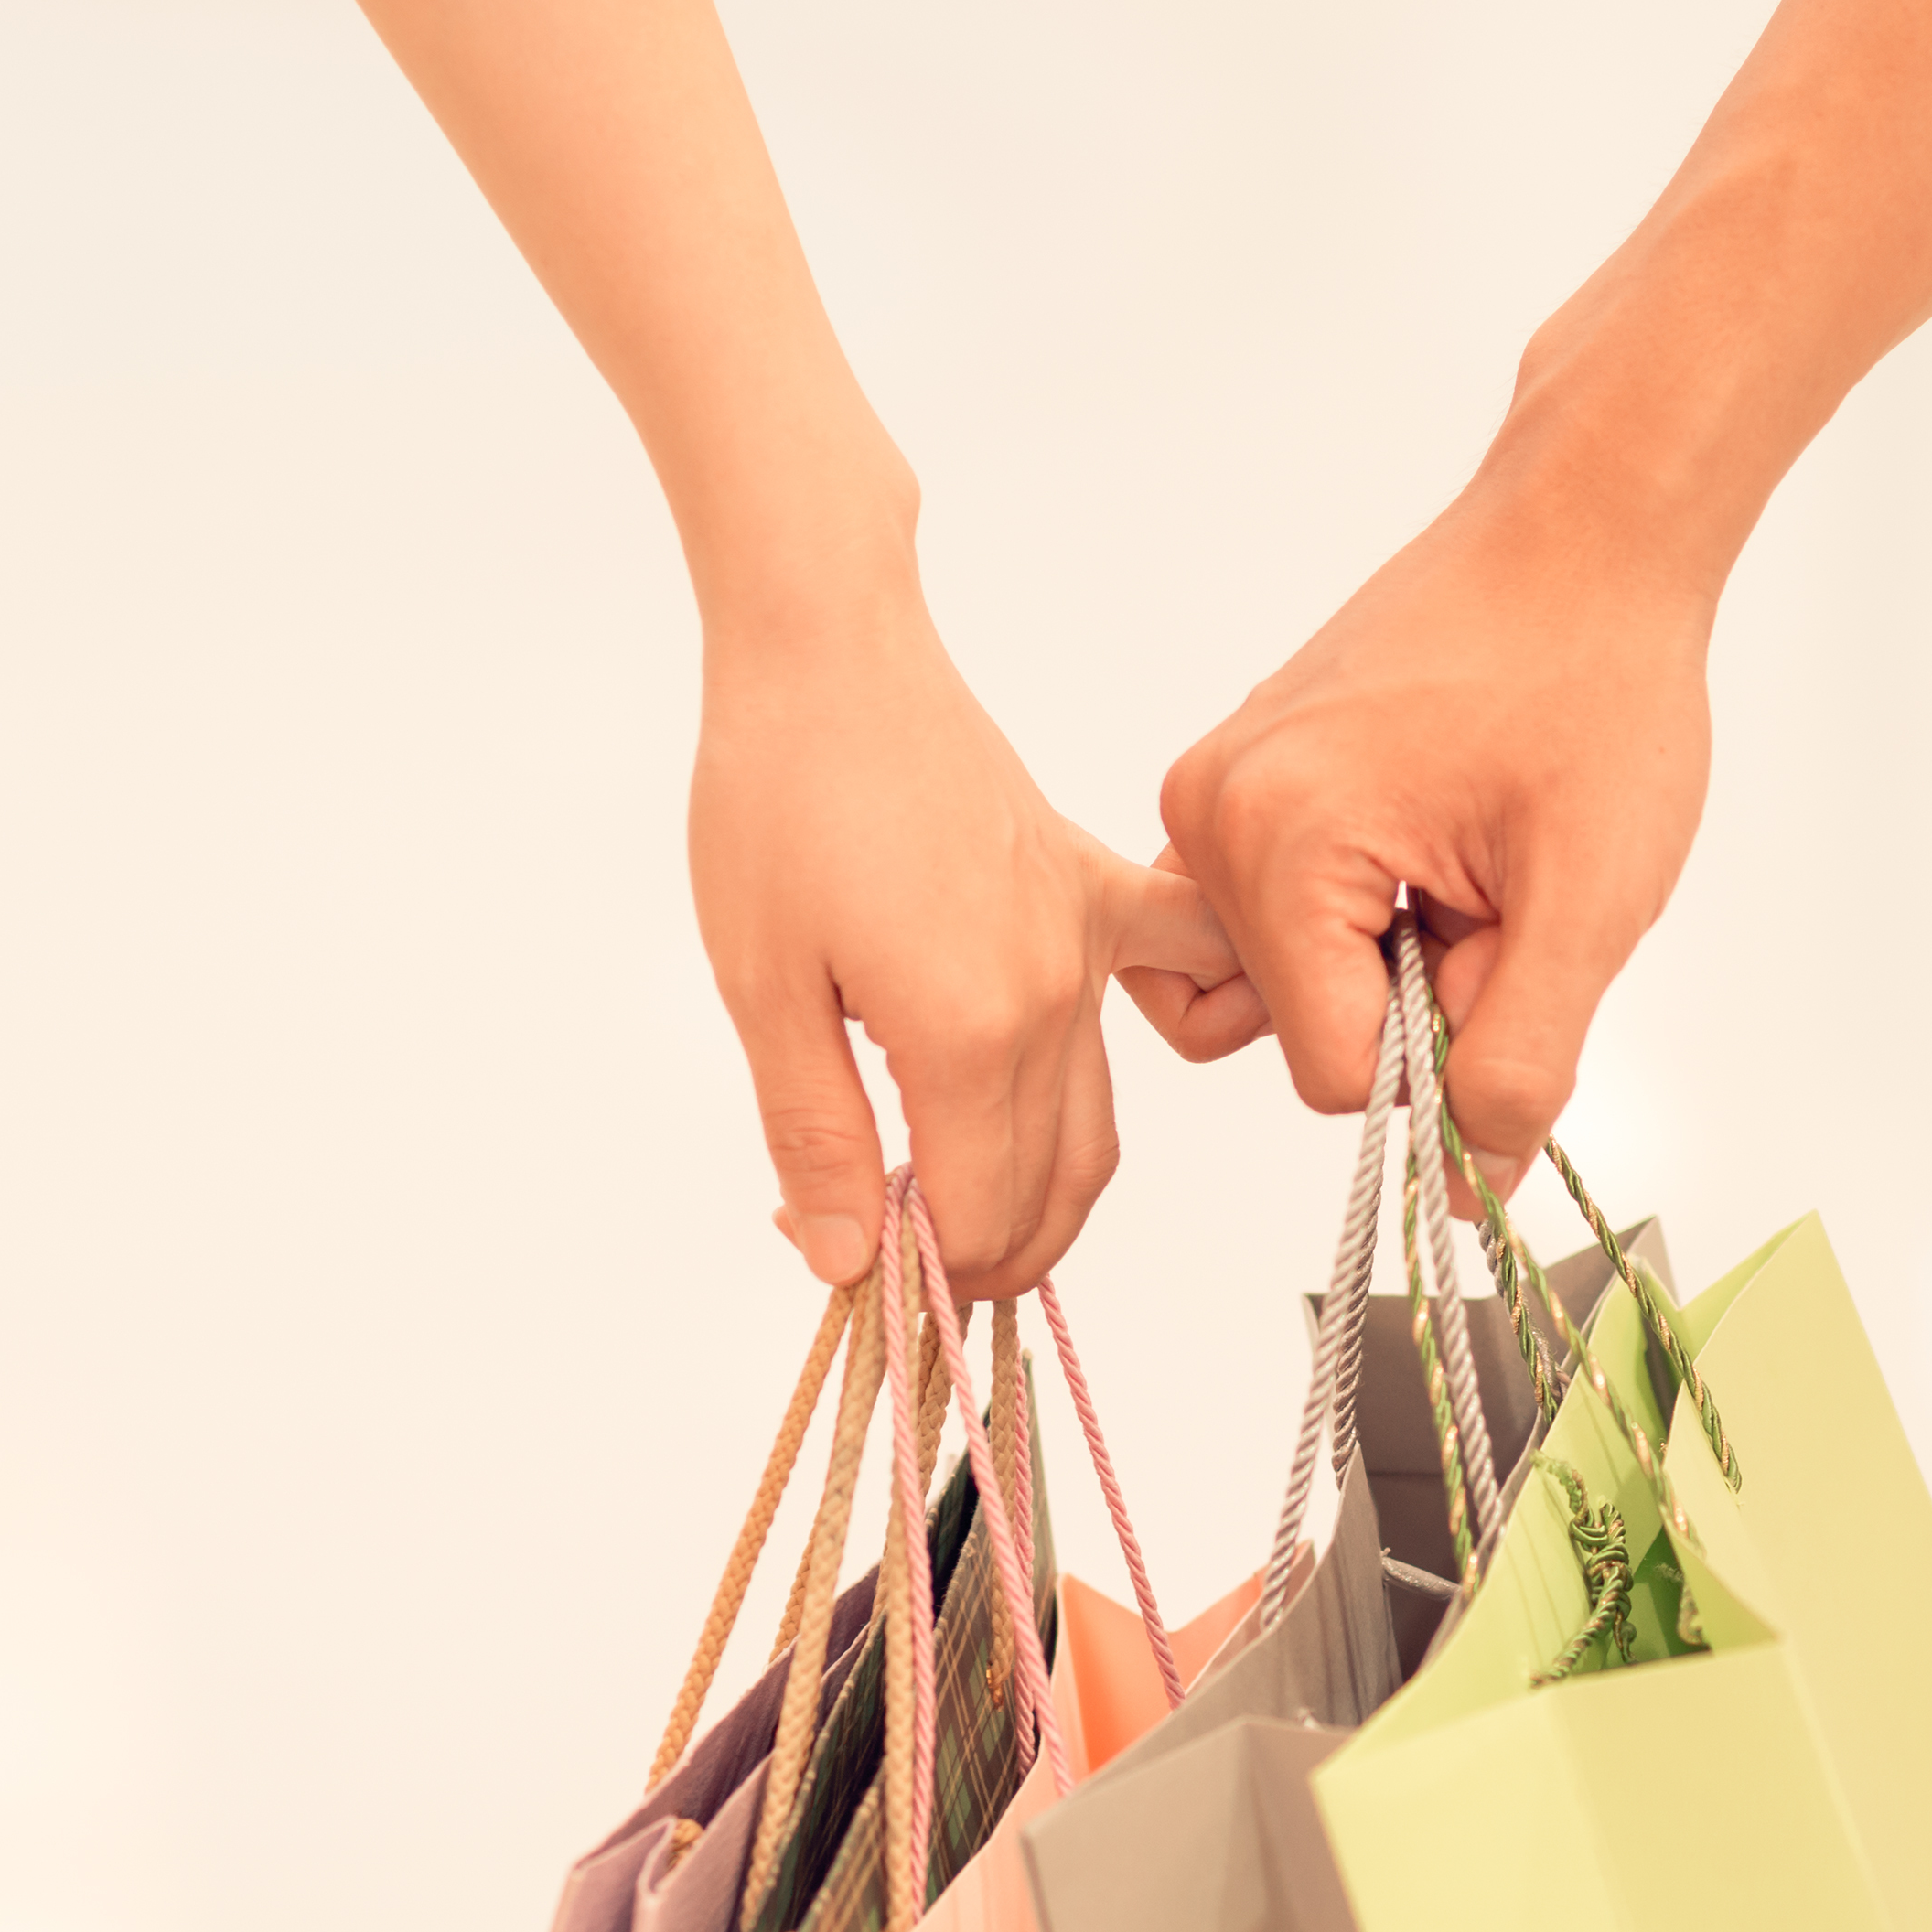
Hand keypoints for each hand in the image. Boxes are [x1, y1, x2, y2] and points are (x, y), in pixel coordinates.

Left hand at [695, 586, 1230, 1300]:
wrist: (831, 656)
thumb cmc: (777, 798)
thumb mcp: (761, 987)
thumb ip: (814, 1135)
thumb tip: (843, 1260)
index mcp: (969, 1032)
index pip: (979, 1218)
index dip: (922, 1275)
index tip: (855, 1270)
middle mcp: (1056, 999)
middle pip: (1050, 1192)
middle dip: (981, 1258)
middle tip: (901, 1262)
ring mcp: (1091, 944)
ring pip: (1100, 1127)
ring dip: (1041, 1196)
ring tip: (957, 1210)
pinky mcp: (1099, 891)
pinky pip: (1170, 988)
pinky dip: (1153, 1047)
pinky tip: (1077, 1076)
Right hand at [1143, 426, 1715, 1190]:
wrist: (1585, 533)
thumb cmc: (1594, 683)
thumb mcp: (1587, 904)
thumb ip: (1520, 1064)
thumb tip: (1462, 1187)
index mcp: (1269, 842)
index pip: (1330, 1071)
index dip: (1443, 1052)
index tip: (1509, 960)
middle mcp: (1208, 812)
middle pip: (1285, 1028)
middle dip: (1402, 1000)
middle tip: (1491, 902)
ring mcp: (1216, 788)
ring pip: (1269, 978)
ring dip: (1373, 963)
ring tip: (1462, 873)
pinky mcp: (1242, 774)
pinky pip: (1272, 909)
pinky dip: (1356, 912)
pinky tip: (1439, 840)